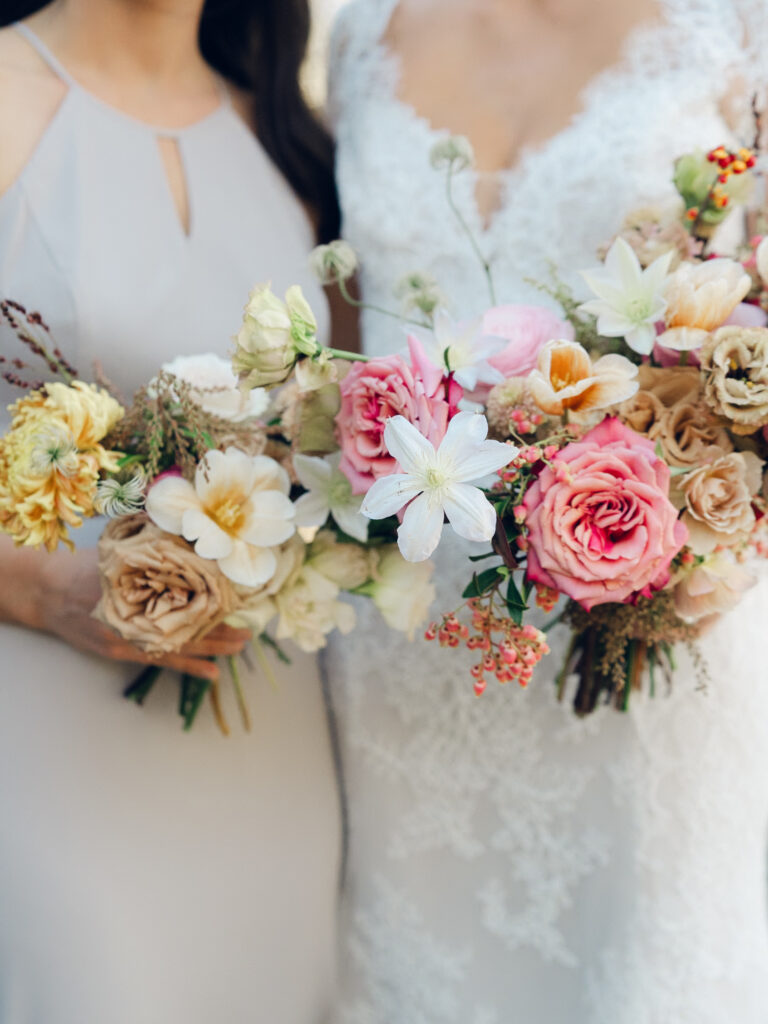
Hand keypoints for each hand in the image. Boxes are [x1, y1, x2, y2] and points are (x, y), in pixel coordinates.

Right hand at [36, 547, 249, 679]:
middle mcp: (134, 615)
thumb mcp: (117, 550)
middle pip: (187, 622)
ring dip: (213, 646)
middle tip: (250, 626)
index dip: (212, 596)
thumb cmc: (83, 566)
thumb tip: (191, 534)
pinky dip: (190, 665)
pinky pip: (164, 660)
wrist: (45, 591)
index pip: (183, 593)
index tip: (239, 595)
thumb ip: (153, 546)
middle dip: (220, 625)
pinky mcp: (124, 650)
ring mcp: (129, 637)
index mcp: (134, 587)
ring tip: (241, 646)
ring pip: (180, 644)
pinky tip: (213, 673)